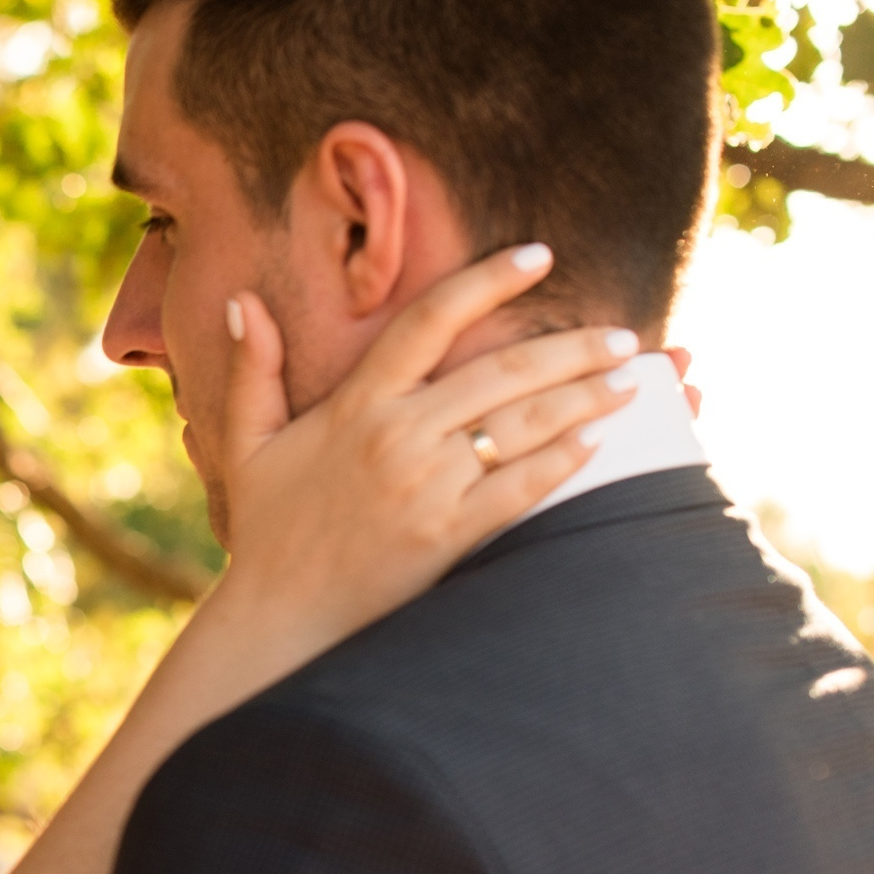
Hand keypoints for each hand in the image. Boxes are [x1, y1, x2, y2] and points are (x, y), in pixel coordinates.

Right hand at [211, 244, 641, 653]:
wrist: (279, 617)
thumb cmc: (268, 531)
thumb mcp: (245, 445)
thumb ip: (252, 371)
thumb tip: (243, 301)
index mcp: (356, 406)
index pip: (430, 321)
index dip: (489, 281)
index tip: (540, 255)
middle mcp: (398, 437)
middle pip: (502, 371)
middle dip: (573, 347)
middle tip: (623, 335)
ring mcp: (428, 487)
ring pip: (523, 425)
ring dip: (585, 396)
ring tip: (631, 379)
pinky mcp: (449, 535)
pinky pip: (521, 488)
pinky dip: (565, 461)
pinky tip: (600, 442)